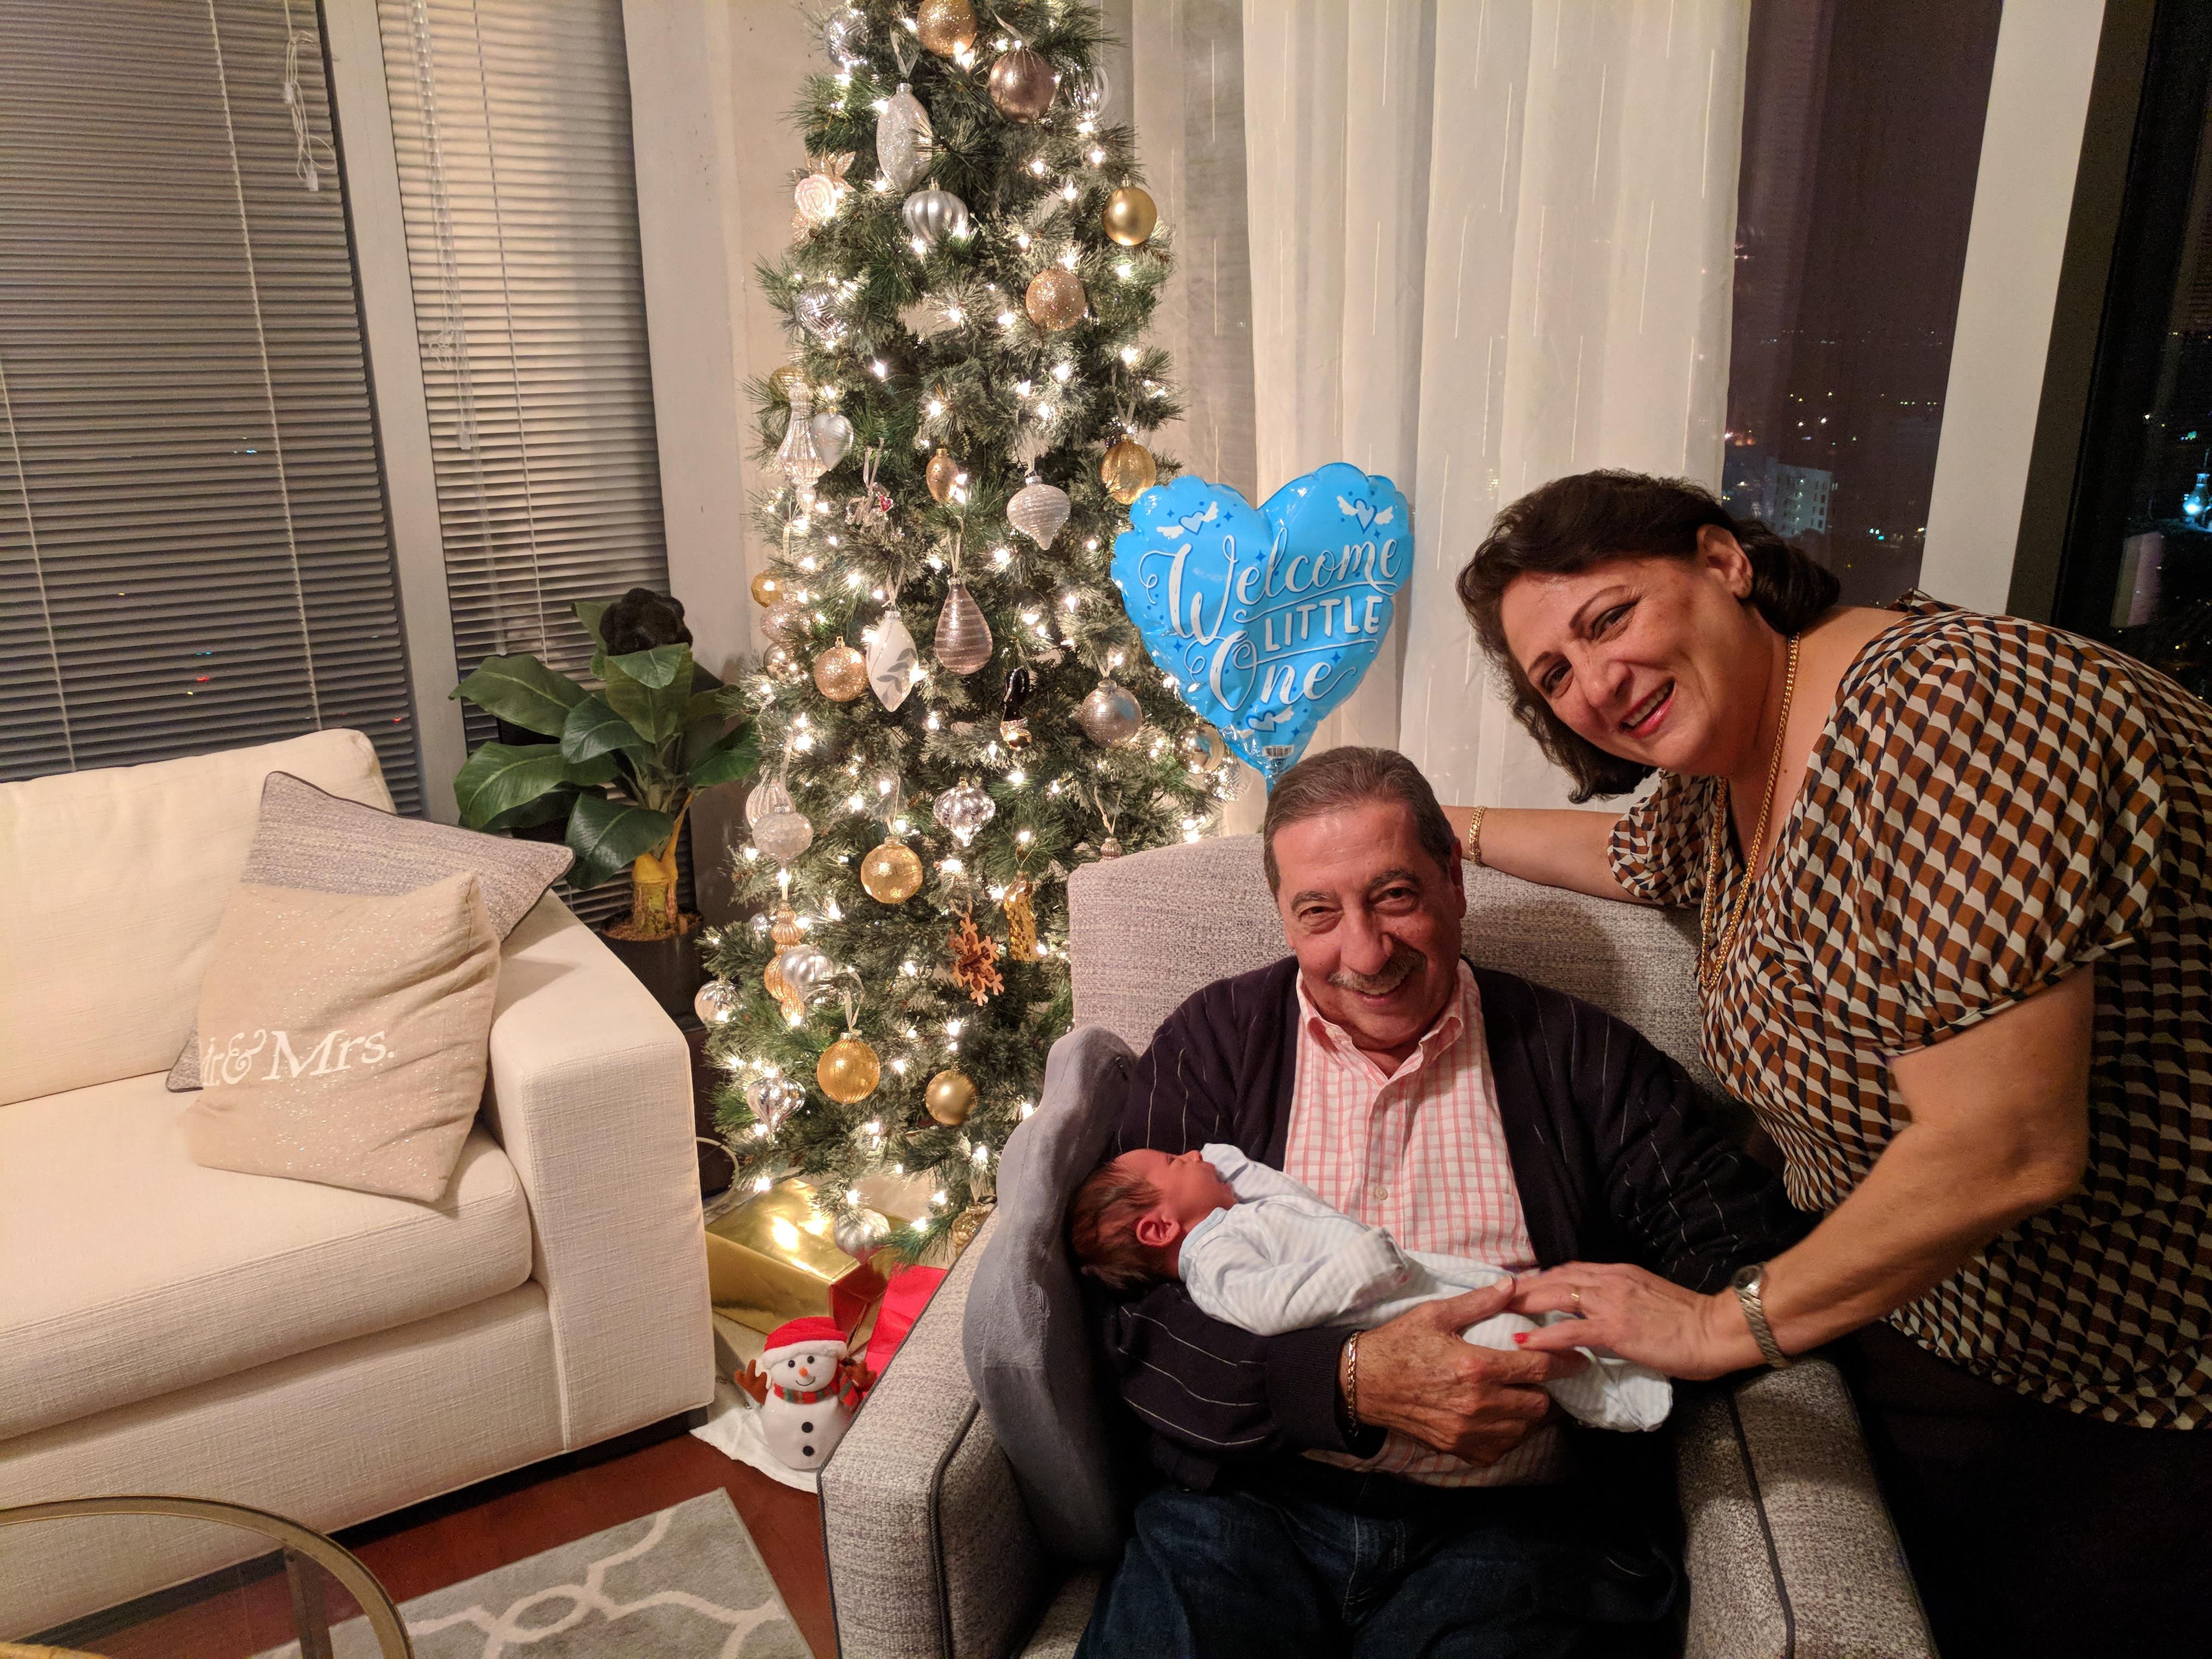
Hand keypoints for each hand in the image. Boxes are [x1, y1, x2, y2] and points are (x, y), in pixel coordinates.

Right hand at [1353, 1282, 1588, 1464]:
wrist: (1363, 1383)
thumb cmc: (1399, 1344)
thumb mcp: (1436, 1314)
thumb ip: (1479, 1302)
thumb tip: (1513, 1285)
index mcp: (1476, 1367)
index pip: (1538, 1367)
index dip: (1564, 1361)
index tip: (1578, 1358)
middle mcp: (1477, 1404)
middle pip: (1538, 1405)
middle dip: (1548, 1391)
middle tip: (1546, 1378)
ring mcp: (1468, 1432)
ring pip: (1523, 1430)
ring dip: (1531, 1414)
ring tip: (1527, 1396)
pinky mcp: (1457, 1449)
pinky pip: (1500, 1449)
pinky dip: (1508, 1435)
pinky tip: (1502, 1418)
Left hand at [1508, 1263, 1761, 1380]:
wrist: (1715, 1330)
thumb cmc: (1688, 1320)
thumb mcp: (1648, 1298)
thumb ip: (1622, 1299)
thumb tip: (1601, 1310)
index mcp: (1618, 1274)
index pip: (1569, 1271)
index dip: (1541, 1278)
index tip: (1519, 1286)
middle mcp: (1609, 1281)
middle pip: (1554, 1279)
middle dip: (1523, 1288)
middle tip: (1495, 1298)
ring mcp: (1611, 1303)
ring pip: (1556, 1297)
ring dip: (1525, 1305)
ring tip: (1498, 1314)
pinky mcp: (1616, 1328)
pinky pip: (1572, 1331)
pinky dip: (1545, 1337)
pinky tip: (1524, 1342)